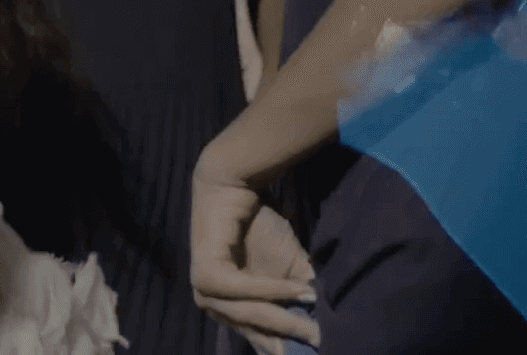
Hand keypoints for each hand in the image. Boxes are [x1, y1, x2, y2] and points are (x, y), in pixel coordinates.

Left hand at [190, 165, 318, 354]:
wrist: (231, 187)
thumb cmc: (258, 228)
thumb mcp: (284, 271)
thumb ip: (295, 298)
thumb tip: (321, 329)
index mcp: (225, 307)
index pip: (256, 336)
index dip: (283, 343)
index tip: (314, 348)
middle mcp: (210, 303)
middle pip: (255, 328)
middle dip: (290, 334)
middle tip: (321, 339)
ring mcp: (205, 290)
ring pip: (249, 314)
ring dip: (284, 318)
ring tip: (314, 324)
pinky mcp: (207, 275)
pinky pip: (243, 291)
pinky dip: (272, 291)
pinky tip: (299, 291)